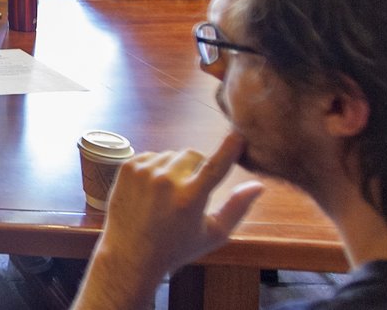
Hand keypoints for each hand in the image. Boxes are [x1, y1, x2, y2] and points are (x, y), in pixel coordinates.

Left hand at [93, 132, 263, 282]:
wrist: (131, 253)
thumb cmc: (176, 247)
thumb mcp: (213, 234)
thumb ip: (237, 208)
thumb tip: (258, 185)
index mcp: (190, 198)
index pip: (215, 165)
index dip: (229, 148)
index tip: (238, 133)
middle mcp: (166, 181)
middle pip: (193, 154)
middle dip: (197, 167)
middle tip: (191, 189)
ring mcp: (144, 172)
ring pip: (172, 155)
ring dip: (176, 168)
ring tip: (169, 195)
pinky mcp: (128, 167)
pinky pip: (152, 155)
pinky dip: (156, 167)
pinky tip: (153, 190)